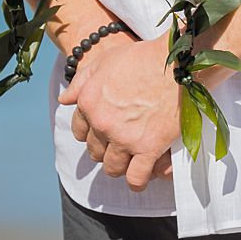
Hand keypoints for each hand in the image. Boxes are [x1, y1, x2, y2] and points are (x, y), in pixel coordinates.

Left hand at [59, 31, 180, 191]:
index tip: (102, 133)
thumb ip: (81, 82)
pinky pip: (136, 177)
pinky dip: (136, 181)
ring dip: (118, 166)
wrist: (175, 62)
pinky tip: (140, 178)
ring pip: (112, 167)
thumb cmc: (141, 58)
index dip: (90, 133)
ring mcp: (124, 138)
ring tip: (129, 160)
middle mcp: (102, 123)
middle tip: (118, 145)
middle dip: (105, 150)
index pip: (80, 131)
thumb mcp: (104, 61)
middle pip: (95, 151)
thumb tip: (64, 100)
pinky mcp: (148, 148)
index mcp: (89, 102)